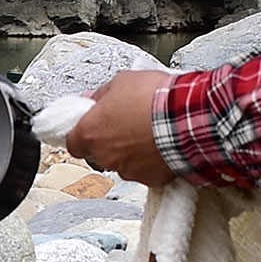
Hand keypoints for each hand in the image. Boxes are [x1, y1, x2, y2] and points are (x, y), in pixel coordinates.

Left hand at [66, 70, 176, 185]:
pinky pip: (145, 171)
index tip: (91, 126)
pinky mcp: (149, 179)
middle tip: (125, 124)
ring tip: (147, 132)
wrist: (188, 116)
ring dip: (130, 151)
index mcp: (90, 132)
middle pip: (98, 153)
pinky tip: (160, 145)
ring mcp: (126, 170)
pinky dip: (150, 161)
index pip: (72, 142)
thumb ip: (101, 94)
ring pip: (121, 163)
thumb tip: (93, 99)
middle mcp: (104, 155)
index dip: (82, 134)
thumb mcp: (122, 81)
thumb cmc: (155, 98)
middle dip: (109, 141)